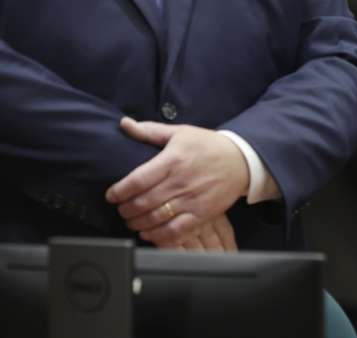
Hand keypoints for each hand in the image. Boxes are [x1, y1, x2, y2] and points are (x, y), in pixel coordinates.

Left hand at [106, 117, 250, 245]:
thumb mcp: (180, 133)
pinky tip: (149, 232)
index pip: (137, 180)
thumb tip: (125, 124)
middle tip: (121, 209)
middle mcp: (181, 181)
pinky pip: (175, 231)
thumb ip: (150, 131)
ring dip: (137, 223)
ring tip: (131, 220)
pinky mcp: (202, 214)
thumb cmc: (208, 146)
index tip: (111, 195)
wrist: (242, 160)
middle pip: (142, 202)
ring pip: (155, 218)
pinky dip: (157, 236)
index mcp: (173, 160)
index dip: (119, 191)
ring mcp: (192, 200)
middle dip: (125, 209)